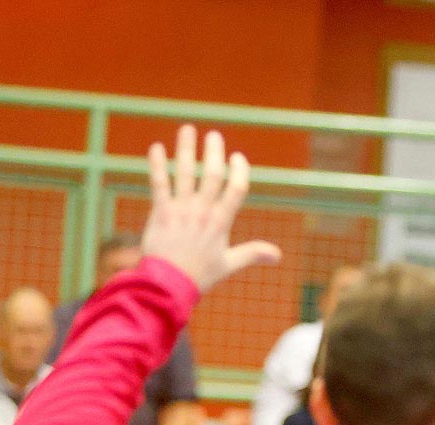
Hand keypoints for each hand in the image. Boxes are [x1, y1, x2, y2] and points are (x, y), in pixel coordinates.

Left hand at [143, 125, 281, 293]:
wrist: (170, 285)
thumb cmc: (200, 275)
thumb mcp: (229, 265)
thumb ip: (252, 254)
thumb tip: (277, 254)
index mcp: (221, 222)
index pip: (236, 189)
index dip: (238, 171)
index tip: (237, 157)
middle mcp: (203, 212)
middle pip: (211, 175)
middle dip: (213, 152)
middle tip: (214, 135)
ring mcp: (181, 210)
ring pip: (185, 173)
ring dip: (186, 149)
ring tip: (188, 129)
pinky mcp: (161, 211)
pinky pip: (159, 183)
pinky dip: (157, 164)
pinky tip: (156, 147)